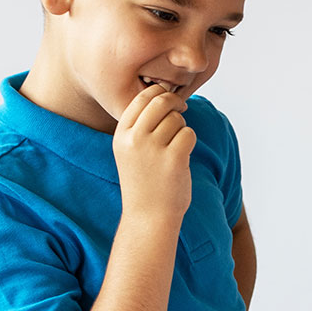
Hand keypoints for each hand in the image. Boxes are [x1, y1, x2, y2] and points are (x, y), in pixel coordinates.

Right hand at [114, 83, 194, 220]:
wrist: (148, 216)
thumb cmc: (144, 182)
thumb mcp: (131, 151)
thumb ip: (141, 125)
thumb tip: (165, 96)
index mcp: (121, 134)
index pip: (141, 98)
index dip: (159, 93)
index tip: (168, 100)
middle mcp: (134, 138)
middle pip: (160, 101)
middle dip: (175, 102)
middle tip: (182, 109)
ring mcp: (153, 148)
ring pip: (176, 119)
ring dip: (182, 127)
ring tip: (175, 146)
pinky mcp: (173, 158)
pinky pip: (188, 133)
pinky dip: (189, 141)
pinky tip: (182, 155)